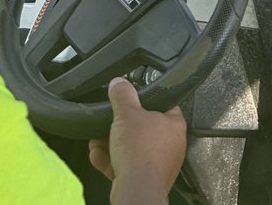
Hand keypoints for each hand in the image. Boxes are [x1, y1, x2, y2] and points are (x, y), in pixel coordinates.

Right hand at [89, 77, 186, 204]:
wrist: (136, 189)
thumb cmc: (140, 150)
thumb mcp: (127, 113)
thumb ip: (123, 95)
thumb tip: (119, 82)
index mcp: (174, 124)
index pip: (164, 103)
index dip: (146, 99)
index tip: (132, 98)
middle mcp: (171, 145)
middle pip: (143, 128)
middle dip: (121, 125)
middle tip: (109, 121)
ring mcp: (159, 164)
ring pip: (133, 148)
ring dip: (112, 143)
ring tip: (96, 138)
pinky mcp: (146, 179)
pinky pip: (127, 165)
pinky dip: (112, 160)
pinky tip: (97, 154)